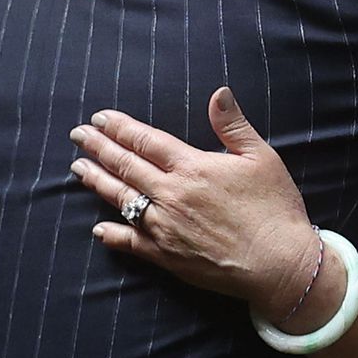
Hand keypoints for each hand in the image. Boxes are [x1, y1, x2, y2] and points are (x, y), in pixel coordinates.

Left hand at [69, 87, 321, 323]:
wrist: (279, 264)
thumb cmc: (274, 208)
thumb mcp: (260, 157)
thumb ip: (233, 125)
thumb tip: (218, 92)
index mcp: (192, 167)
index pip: (146, 141)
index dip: (120, 127)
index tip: (100, 118)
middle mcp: (171, 195)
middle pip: (126, 166)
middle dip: (99, 148)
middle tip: (78, 135)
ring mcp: (165, 228)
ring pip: (122, 200)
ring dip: (98, 182)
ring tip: (78, 168)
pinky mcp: (168, 257)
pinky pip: (132, 243)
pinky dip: (113, 235)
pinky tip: (98, 229)